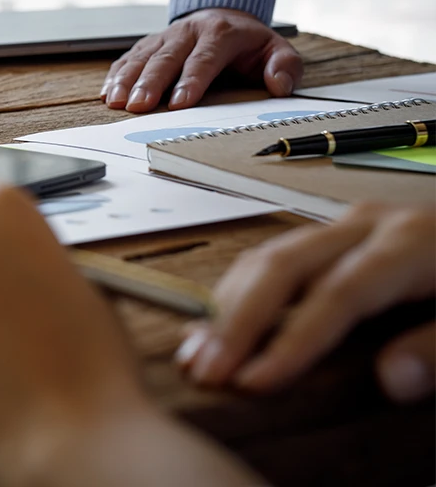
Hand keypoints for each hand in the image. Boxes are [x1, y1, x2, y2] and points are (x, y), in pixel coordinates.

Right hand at [103, 8, 301, 112]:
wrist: (224, 17)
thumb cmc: (249, 44)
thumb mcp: (278, 49)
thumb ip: (285, 66)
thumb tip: (279, 85)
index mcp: (220, 34)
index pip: (203, 59)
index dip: (190, 81)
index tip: (178, 103)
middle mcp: (187, 32)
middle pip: (165, 58)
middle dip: (150, 83)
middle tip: (137, 106)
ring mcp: (164, 36)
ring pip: (142, 57)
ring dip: (126, 80)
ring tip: (115, 102)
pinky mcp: (149, 44)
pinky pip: (129, 57)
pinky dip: (116, 75)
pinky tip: (107, 92)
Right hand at [179, 203, 435, 402]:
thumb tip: (392, 380)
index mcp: (411, 243)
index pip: (339, 294)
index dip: (294, 341)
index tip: (256, 383)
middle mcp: (369, 225)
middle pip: (284, 265)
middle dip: (238, 322)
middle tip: (205, 371)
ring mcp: (347, 227)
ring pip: (269, 257)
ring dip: (226, 309)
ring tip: (196, 355)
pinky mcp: (336, 238)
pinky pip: (274, 258)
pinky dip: (238, 296)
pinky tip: (215, 330)